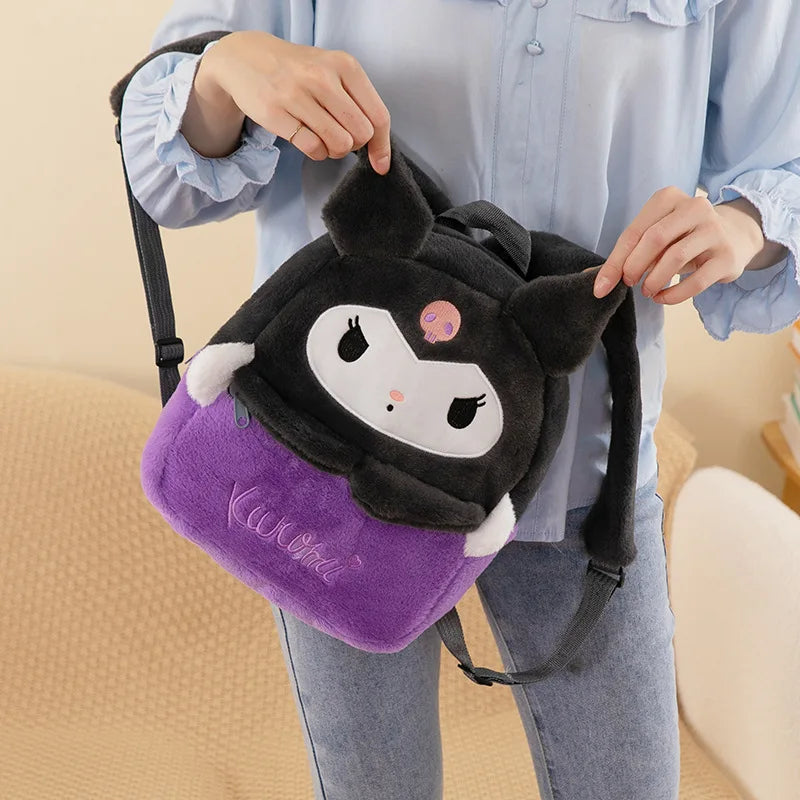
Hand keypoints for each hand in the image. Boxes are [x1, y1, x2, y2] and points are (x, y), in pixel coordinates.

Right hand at [182, 31, 391, 173]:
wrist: (247, 58)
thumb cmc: (299, 71)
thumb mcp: (333, 72)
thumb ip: (360, 104)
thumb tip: (381, 155)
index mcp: (344, 65)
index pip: (378, 116)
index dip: (382, 146)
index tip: (380, 164)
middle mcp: (322, 77)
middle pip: (361, 134)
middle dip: (354, 145)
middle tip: (340, 135)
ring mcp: (297, 95)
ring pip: (339, 144)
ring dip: (335, 150)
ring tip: (324, 137)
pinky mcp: (276, 114)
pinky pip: (314, 149)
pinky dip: (317, 152)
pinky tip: (310, 140)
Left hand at [592, 187, 766, 303]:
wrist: (735, 235)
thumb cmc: (682, 237)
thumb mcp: (656, 235)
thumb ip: (629, 252)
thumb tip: (599, 283)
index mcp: (669, 198)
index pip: (634, 232)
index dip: (615, 263)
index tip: (601, 287)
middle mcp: (695, 207)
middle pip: (654, 239)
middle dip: (634, 267)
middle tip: (629, 283)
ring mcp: (715, 230)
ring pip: (675, 258)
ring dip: (654, 281)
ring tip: (647, 291)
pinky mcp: (727, 256)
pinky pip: (696, 281)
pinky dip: (674, 295)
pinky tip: (663, 297)